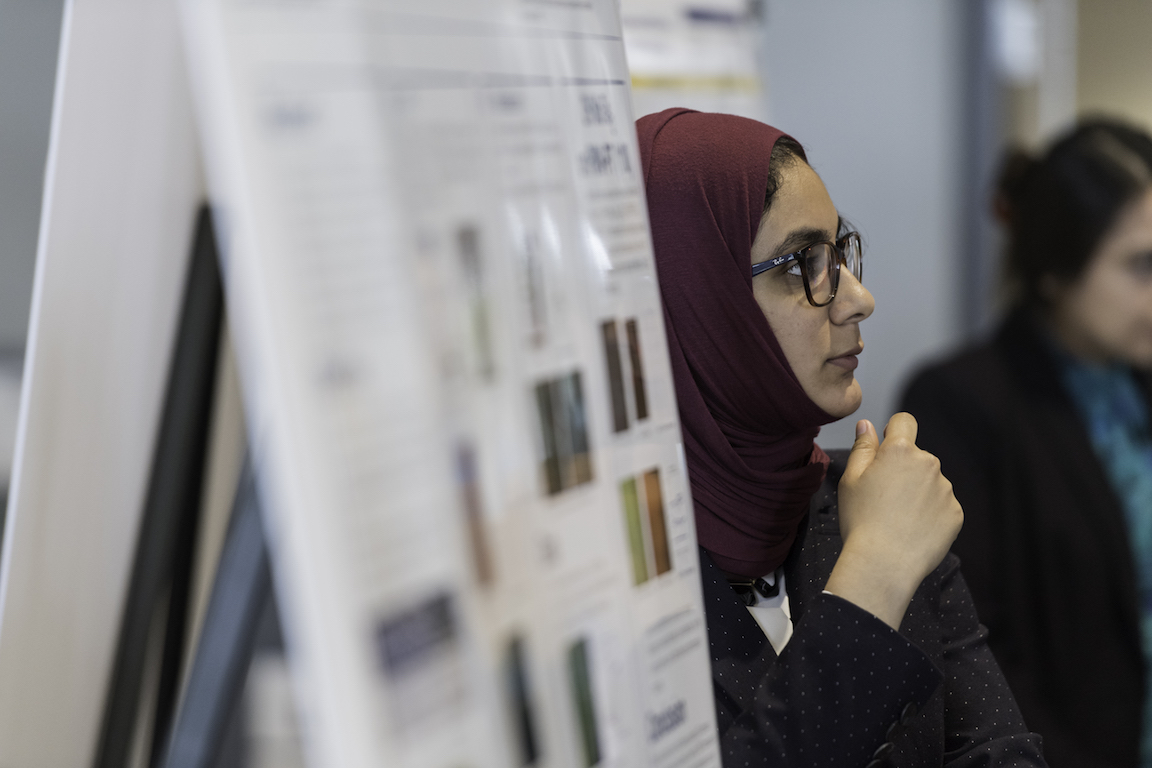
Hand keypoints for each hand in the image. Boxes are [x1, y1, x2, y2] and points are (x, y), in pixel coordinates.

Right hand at [824, 413, 962, 628]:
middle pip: (917, 456)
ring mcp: (946, 489)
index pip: (904, 422)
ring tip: (898, 518)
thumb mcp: (851, 480)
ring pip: (930, 481)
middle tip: (883, 497)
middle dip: (904, 469)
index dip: (894, 431)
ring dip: (918, 492)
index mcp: (900, 451)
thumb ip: (863, 447)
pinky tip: (912, 529)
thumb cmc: (861, 520)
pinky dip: (930, 513)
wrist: (884, 563)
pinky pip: (942, 505)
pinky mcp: (955, 513)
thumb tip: (867, 425)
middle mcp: (929, 464)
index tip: (885, 451)